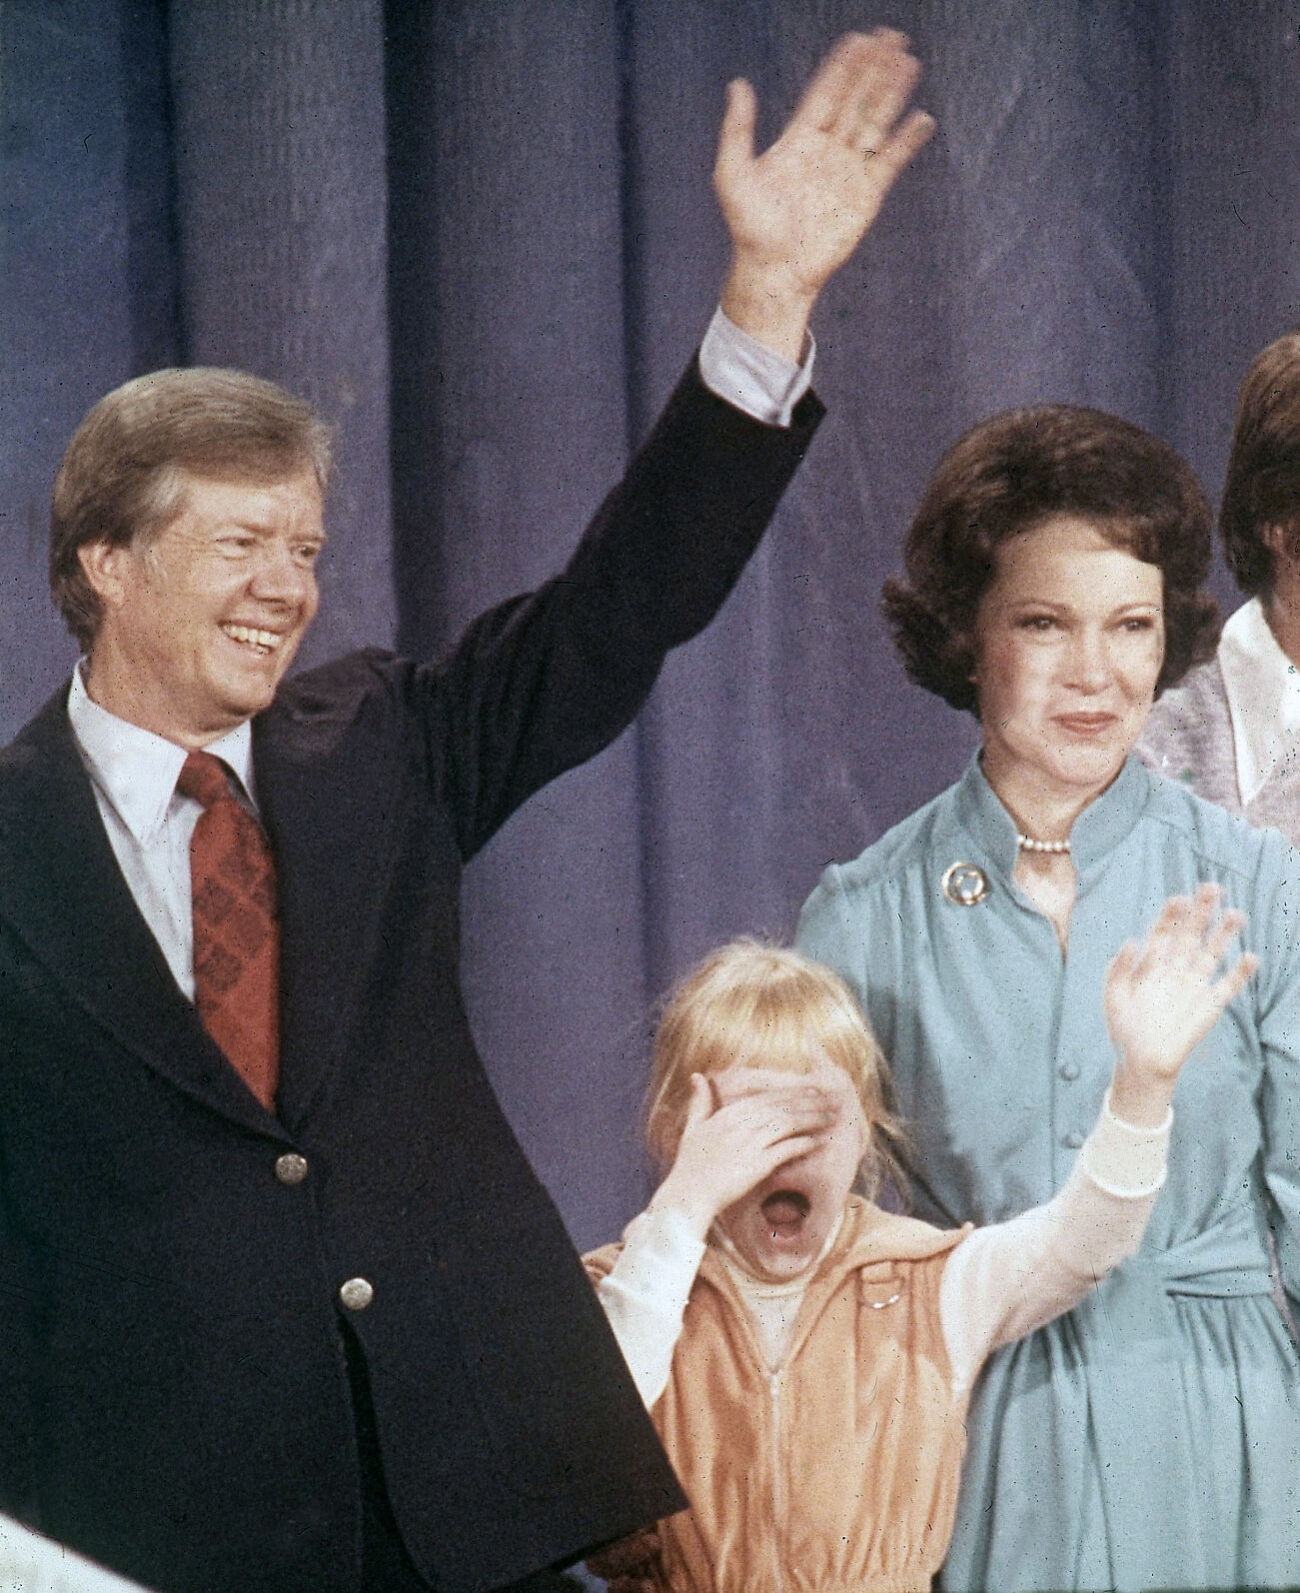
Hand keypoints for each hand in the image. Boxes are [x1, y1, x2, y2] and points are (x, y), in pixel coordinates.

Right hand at [648, 1071, 838, 1237]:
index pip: (767, 1098)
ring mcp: (749, 1144)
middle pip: (782, 1107)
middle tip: (833, 1098)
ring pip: (787, 1124)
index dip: (792, 1092)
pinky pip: (785, 1150)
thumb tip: (696, 1076)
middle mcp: (740, 1124)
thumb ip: (699, 1101)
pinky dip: (803, 1144)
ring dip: (812, 1119)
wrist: (688, 1195)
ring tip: (832, 1117)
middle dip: (810, 1101)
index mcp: (728, 1114)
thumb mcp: (692, 1127)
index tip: (812, 1089)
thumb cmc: (689, 1165)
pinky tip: (817, 1142)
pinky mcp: (757, 1165)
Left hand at [715, 28, 933, 357]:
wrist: (775, 273)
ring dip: (892, 93)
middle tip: (892, 38)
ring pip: (875, 123)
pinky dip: (906, 142)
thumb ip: (737, 130)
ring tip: (909, 62)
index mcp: (798, 141)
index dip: (843, 67)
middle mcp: (827, 151)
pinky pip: (890, 162)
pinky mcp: (866, 196)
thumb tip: (738, 84)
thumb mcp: (732, 175)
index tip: (859, 39)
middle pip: (855, 100)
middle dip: (873, 70)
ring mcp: (848, 172)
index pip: (825, 94)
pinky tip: (921, 119)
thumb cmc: (749, 229)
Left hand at [1104, 884, 1256, 1126]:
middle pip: (1191, 935)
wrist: (1141, 1061)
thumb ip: (1118, 968)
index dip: (1171, 915)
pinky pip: (1228, 985)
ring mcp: (1194, 985)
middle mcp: (1175, 968)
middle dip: (1201, 912)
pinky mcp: (1210, 1005)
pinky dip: (1240, 973)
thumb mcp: (1113, 995)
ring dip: (1224, 935)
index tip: (1179, 899)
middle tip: (1212, 888)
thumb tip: (1130, 940)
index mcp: (1150, 963)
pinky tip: (1249, 957)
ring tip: (1237, 913)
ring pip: (1212, 953)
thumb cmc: (1123, 1027)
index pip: (1163, 932)